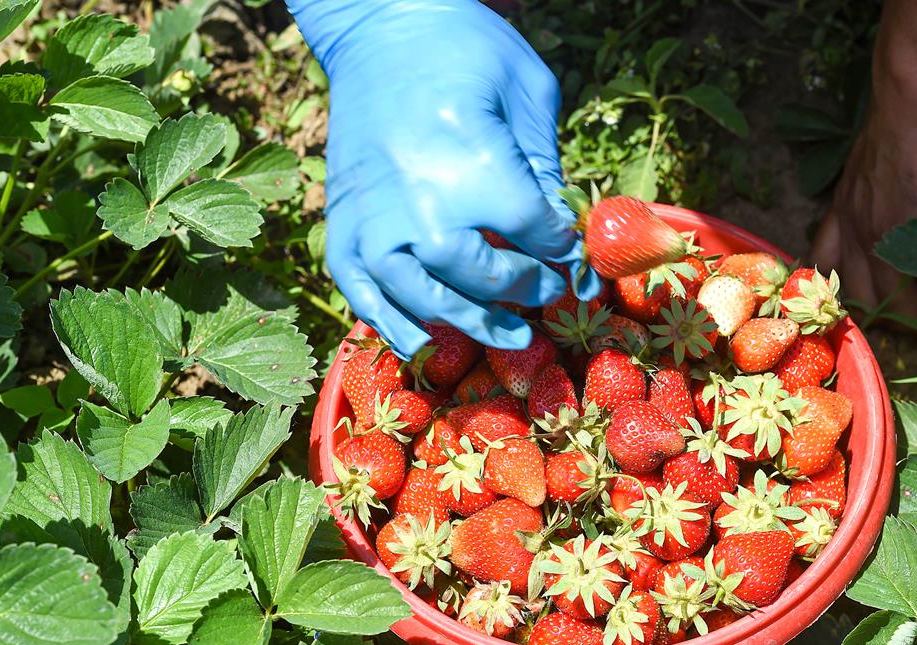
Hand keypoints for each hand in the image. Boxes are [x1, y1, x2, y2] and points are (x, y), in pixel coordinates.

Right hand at [288, 0, 600, 357]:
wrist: (380, 25)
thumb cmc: (464, 48)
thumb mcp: (527, 89)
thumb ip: (544, 164)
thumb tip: (559, 230)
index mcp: (473, 163)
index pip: (534, 232)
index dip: (562, 251)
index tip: (574, 260)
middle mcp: (419, 201)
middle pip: (479, 276)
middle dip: (521, 290)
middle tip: (543, 295)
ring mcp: (373, 217)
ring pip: (422, 297)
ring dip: (469, 323)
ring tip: (509, 337)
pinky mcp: (342, 221)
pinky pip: (361, 290)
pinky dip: (390, 322)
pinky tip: (424, 340)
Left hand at [811, 76, 916, 339]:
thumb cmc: (913, 110)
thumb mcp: (886, 156)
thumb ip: (893, 186)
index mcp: (844, 207)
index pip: (830, 265)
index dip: (848, 291)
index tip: (873, 307)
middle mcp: (851, 227)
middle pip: (859, 295)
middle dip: (890, 319)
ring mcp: (874, 235)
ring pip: (890, 302)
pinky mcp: (906, 238)